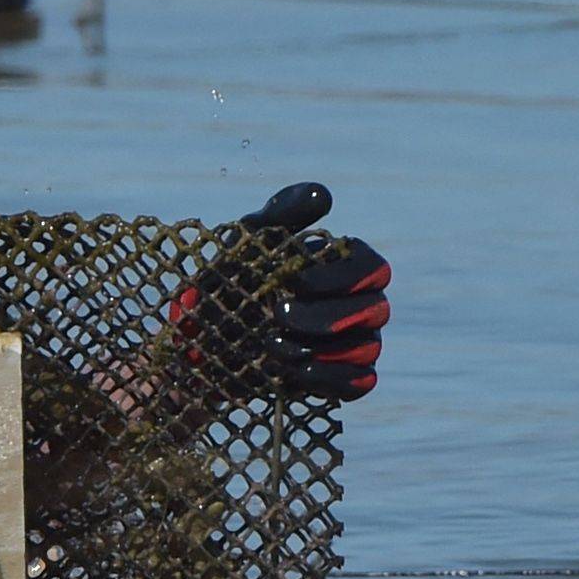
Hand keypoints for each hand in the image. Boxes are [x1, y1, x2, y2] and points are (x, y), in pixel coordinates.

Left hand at [171, 182, 390, 402]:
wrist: (204, 335)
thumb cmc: (232, 277)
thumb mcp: (249, 239)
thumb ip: (283, 214)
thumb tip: (322, 195)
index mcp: (347, 267)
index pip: (373, 270)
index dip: (339, 278)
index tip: (293, 282)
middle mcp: (361, 303)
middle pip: (375, 310)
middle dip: (326, 316)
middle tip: (277, 315)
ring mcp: (356, 343)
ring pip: (366, 348)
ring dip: (320, 348)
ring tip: (271, 345)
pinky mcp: (341, 378)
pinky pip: (360, 383)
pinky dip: (329, 378)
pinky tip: (292, 371)